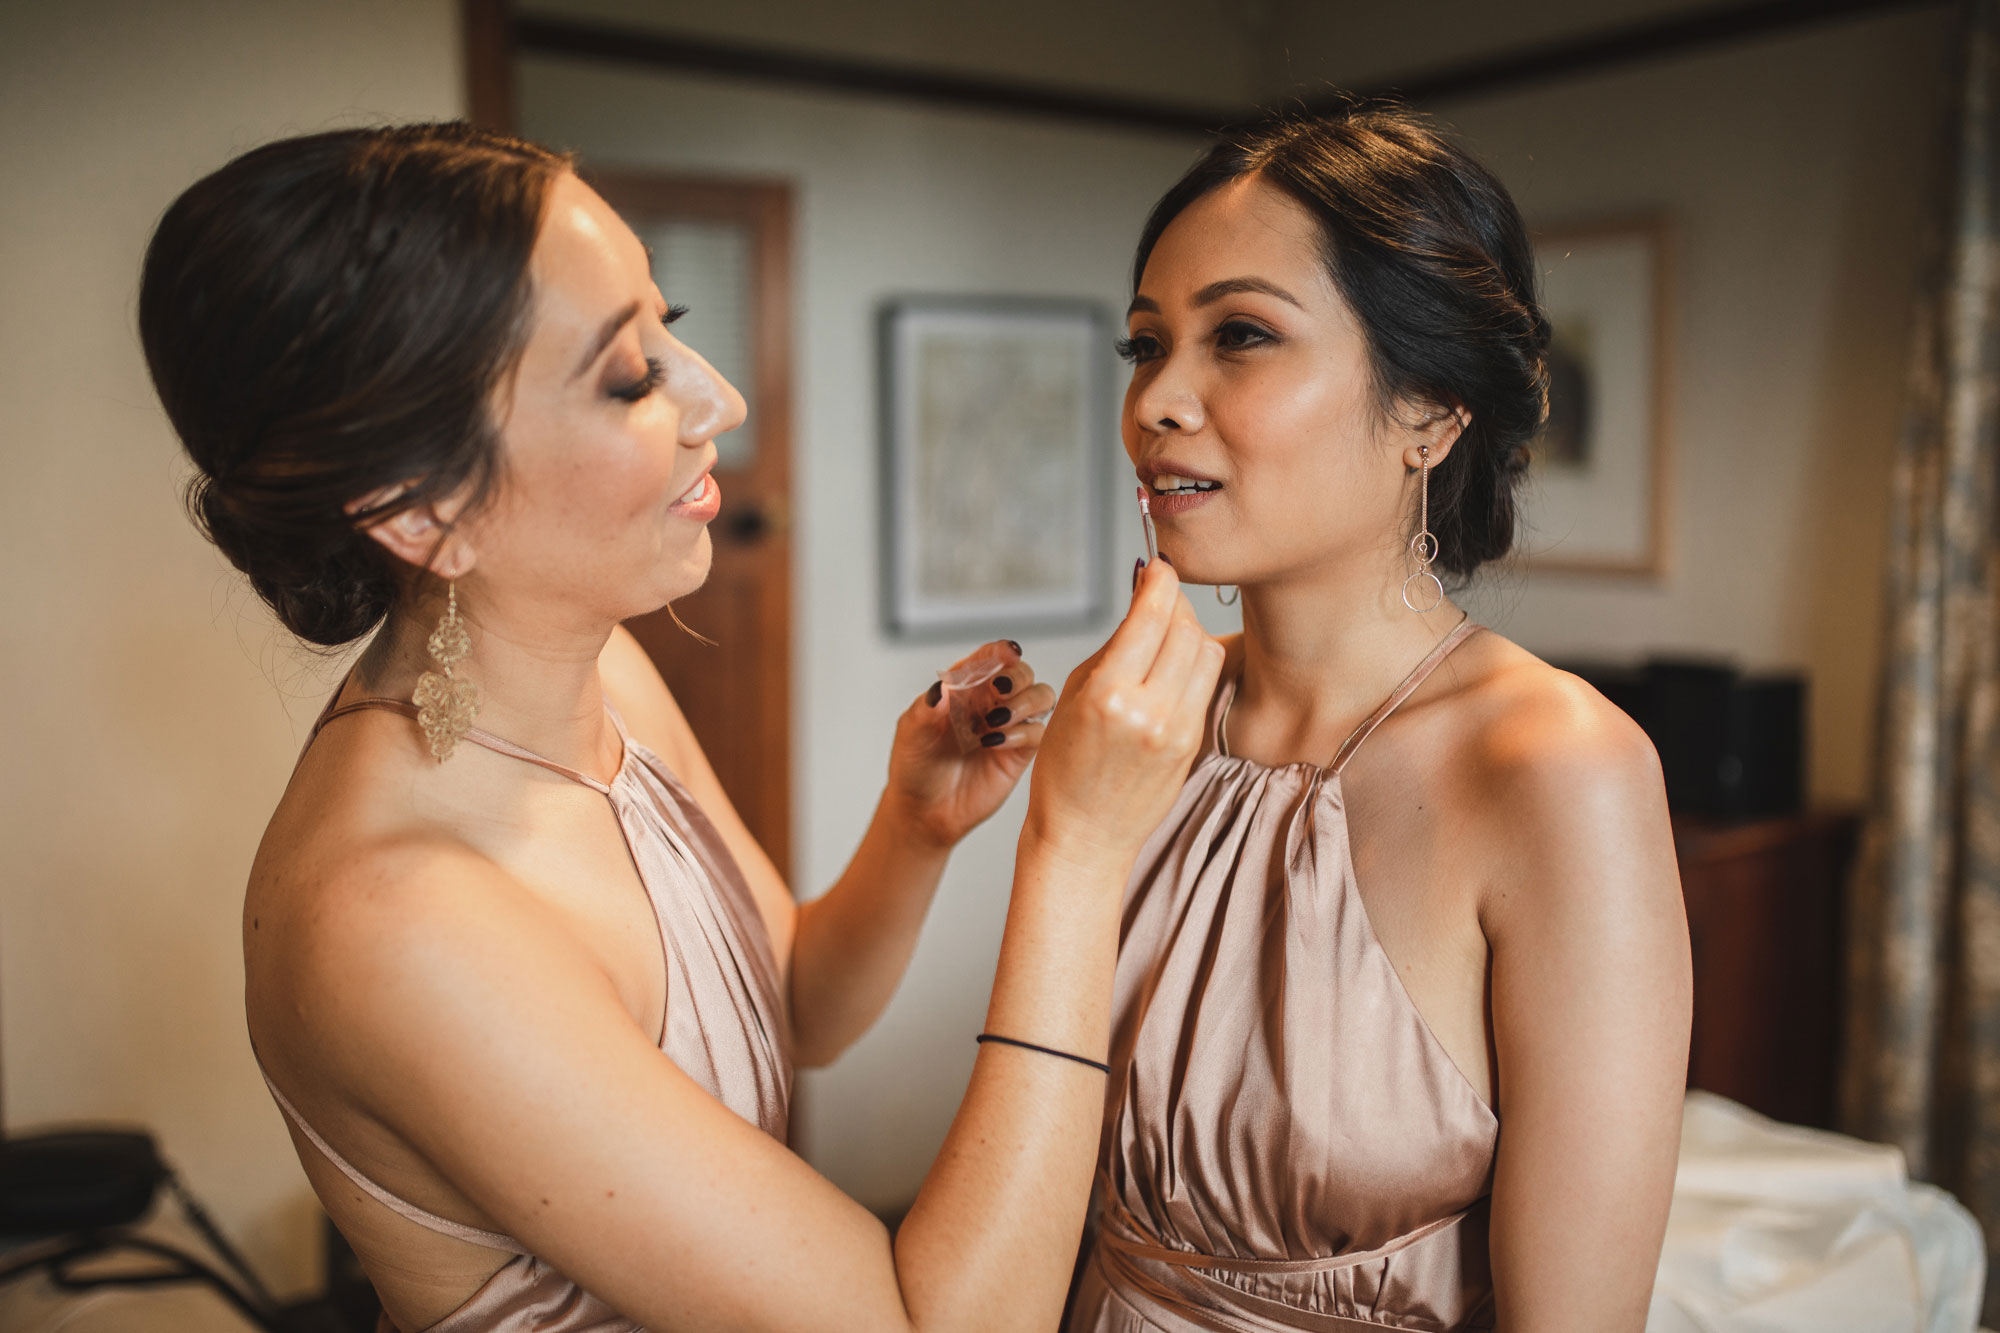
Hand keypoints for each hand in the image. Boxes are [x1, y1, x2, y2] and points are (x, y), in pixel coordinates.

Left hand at [883, 642, 1058, 849]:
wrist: (924, 811)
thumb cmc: (915, 766)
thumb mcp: (911, 733)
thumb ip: (926, 709)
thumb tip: (942, 689)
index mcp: (965, 688)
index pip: (990, 657)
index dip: (1002, 650)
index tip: (1009, 652)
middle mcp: (991, 702)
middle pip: (1022, 673)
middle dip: (1017, 676)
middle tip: (999, 691)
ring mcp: (1008, 726)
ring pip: (1040, 697)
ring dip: (1024, 702)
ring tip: (995, 720)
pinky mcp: (1019, 753)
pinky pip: (1038, 732)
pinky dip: (1022, 732)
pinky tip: (994, 742)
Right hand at [1024, 560, 1223, 868]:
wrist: (1085, 837)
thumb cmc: (1066, 769)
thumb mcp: (1075, 696)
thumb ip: (1113, 647)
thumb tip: (1143, 603)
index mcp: (1109, 695)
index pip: (1151, 615)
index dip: (1159, 581)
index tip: (1158, 566)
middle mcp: (1150, 711)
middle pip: (1186, 627)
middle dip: (1174, 605)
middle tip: (1159, 601)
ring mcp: (1178, 730)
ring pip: (1206, 651)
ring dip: (1189, 634)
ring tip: (1165, 639)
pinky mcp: (1193, 743)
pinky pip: (1206, 685)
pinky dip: (1193, 666)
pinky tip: (1172, 670)